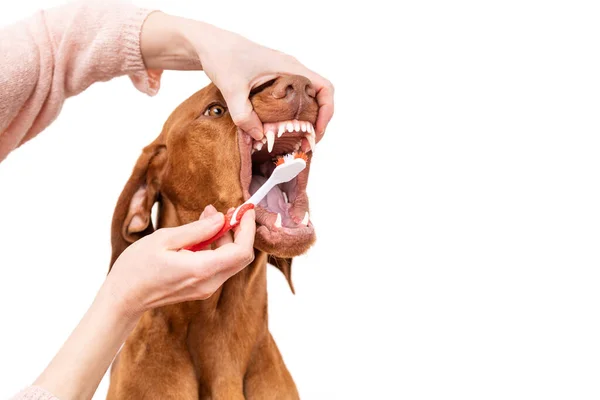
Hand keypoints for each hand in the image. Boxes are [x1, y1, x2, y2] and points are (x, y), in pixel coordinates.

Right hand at [105, 205, 255, 317]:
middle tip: (228, 210)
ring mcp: (206, 288)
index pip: (242, 251)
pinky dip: (218, 247)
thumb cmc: (137, 267)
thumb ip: (197, 229)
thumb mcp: (164, 239)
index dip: (248, 228)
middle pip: (241, 257)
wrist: (123, 298)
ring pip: (231, 260)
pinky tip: (203, 233)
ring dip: (228, 237)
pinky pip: (219, 265)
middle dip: (240, 231)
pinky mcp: (201, 288)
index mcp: (202, 269)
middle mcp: (209, 282)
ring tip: (209, 215)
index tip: (245, 209)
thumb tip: (221, 219)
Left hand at [140, 12, 333, 140]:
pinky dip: (294, 112)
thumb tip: (259, 136)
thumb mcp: (232, 89)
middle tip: (308, 141)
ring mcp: (284, 73)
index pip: (324, 87)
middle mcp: (291, 69)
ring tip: (298, 137)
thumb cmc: (223, 57)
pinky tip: (282, 126)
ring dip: (307, 116)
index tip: (317, 130)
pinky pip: (294, 96)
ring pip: (307, 96)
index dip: (327, 111)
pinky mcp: (274, 78)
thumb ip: (244, 115)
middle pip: (319, 95)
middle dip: (318, 119)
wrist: (209, 44)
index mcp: (289, 68)